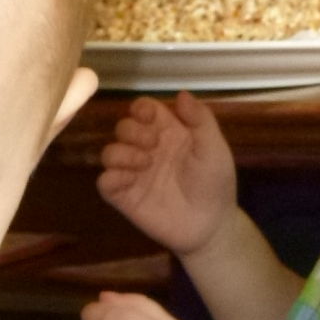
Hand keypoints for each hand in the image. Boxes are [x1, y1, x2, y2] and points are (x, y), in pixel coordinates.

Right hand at [97, 93, 237, 262]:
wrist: (210, 226)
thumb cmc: (215, 184)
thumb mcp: (214, 148)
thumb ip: (200, 120)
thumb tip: (181, 94)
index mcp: (168, 133)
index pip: (143, 110)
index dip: (140, 108)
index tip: (148, 116)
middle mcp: (147, 150)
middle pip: (123, 127)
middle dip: (132, 131)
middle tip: (151, 145)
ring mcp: (134, 174)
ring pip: (109, 153)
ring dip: (121, 153)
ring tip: (144, 165)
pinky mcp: (125, 198)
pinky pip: (104, 183)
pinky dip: (110, 178)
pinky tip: (129, 181)